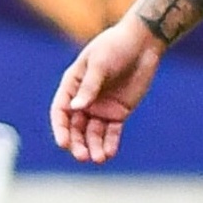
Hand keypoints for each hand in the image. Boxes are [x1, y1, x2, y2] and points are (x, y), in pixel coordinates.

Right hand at [51, 13, 165, 163]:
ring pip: (93, 133)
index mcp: (72, 85)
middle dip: (77, 143)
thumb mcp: (100, 63)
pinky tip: (110, 153)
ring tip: (99, 159)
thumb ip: (89, 86)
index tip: (63, 143)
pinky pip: (112, 132)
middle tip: (82, 157)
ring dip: (94, 147)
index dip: (60, 128)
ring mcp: (101, 107)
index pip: (61, 110)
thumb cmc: (116, 46)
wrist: (142, 44)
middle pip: (75, 127)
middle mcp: (84, 100)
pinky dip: (110, 143)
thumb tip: (75, 108)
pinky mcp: (118, 113)